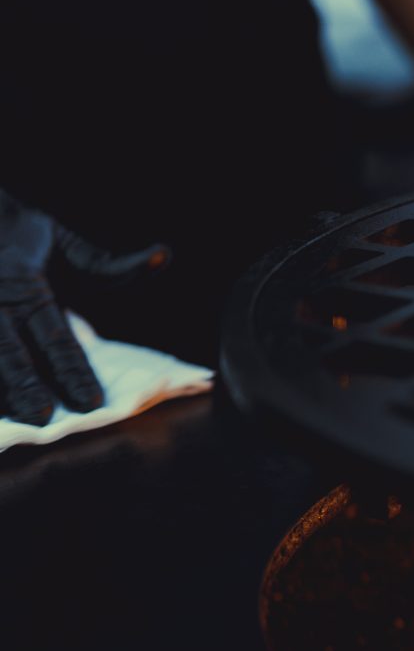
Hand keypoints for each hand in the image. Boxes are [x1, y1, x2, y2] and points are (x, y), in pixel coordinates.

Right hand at [0, 189, 167, 424]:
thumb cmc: (20, 233)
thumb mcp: (61, 241)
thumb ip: (105, 264)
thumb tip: (162, 256)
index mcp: (25, 282)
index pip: (56, 336)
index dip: (73, 370)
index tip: (90, 401)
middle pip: (11, 350)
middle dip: (26, 384)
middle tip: (42, 417)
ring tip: (9, 416)